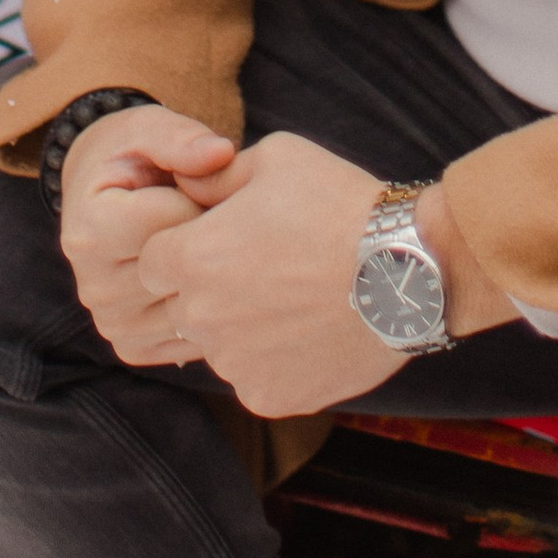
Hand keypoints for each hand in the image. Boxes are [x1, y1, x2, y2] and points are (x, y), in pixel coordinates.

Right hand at [57, 104, 238, 367]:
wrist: (103, 194)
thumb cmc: (130, 156)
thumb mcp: (149, 129)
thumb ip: (182, 139)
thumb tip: (222, 152)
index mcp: (89, 233)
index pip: (177, 224)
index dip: (202, 197)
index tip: (195, 186)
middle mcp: (94, 289)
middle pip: (187, 271)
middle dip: (213, 240)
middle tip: (207, 215)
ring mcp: (112, 325)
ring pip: (196, 309)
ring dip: (214, 277)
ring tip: (202, 245)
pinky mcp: (133, 348)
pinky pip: (192, 338)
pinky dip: (208, 308)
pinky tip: (203, 279)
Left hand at [134, 132, 416, 418]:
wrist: (406, 271)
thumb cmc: (339, 204)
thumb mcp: (274, 159)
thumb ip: (216, 174)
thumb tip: (185, 183)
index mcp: (193, 258)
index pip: (150, 262)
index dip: (180, 246)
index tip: (216, 238)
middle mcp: (203, 318)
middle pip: (179, 306)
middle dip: (205, 287)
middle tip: (259, 267)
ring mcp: (235, 365)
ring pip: (217, 345)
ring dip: (238, 326)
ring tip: (292, 297)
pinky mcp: (270, 398)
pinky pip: (252, 378)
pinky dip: (272, 360)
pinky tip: (308, 330)